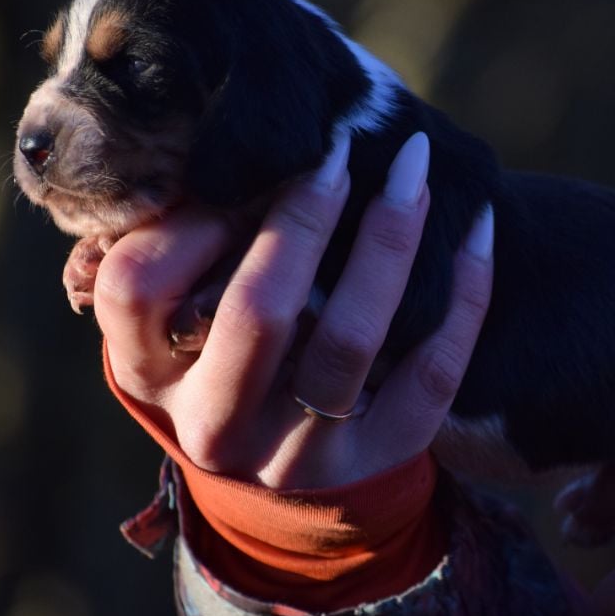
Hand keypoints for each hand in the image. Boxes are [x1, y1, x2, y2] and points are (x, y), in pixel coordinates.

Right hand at [93, 132, 494, 488]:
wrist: (278, 479)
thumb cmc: (220, 361)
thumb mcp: (176, 318)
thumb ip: (187, 248)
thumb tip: (239, 136)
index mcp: (148, 374)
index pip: (139, 286)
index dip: (191, 215)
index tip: (242, 170)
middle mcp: (215, 423)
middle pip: (254, 312)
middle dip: (304, 216)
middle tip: (340, 147)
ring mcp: (298, 452)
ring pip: (350, 340)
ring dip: (388, 240)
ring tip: (413, 168)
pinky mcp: (377, 459)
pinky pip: (432, 374)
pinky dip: (465, 295)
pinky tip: (475, 227)